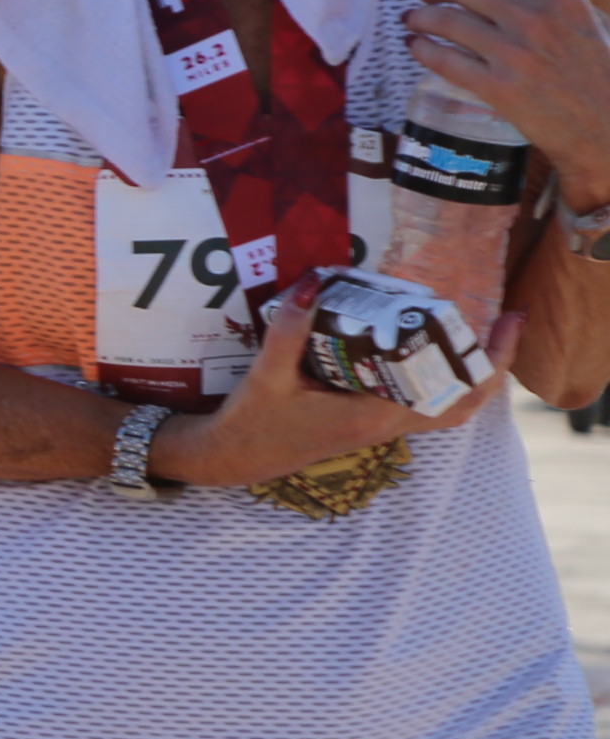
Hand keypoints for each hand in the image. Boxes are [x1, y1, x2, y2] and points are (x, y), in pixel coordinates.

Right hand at [152, 283, 523, 488]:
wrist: (234, 457)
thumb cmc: (251, 421)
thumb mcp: (267, 372)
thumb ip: (291, 327)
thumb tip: (313, 281)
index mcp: (371, 415)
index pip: (448, 390)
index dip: (483, 356)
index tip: (502, 318)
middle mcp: (385, 426)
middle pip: (466, 403)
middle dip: (494, 364)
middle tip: (506, 321)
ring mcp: (381, 430)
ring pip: (451, 409)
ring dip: (474, 377)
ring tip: (481, 336)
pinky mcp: (371, 425)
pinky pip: (428, 408)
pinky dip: (446, 384)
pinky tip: (436, 354)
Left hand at [410, 0, 609, 203]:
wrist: (604, 125)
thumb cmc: (594, 69)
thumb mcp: (588, 19)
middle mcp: (537, 19)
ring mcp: (516, 54)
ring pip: (446, 20)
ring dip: (420, 16)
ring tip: (413, 18)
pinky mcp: (498, 88)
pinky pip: (444, 60)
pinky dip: (421, 48)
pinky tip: (415, 45)